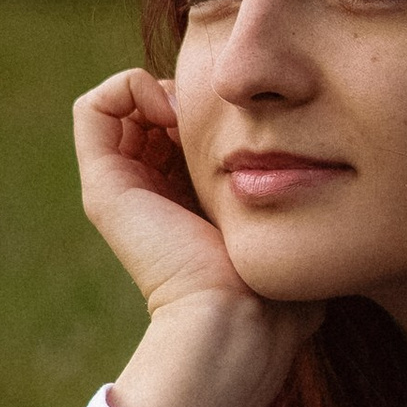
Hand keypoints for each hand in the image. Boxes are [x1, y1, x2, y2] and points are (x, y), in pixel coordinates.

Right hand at [73, 69, 320, 406]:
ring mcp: (120, 188)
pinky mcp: (103, 186)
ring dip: (155, 87)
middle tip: (214, 112)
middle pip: (152, 109)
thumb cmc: (273, 286)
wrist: (235, 319)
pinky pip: (94, 107)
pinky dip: (129, 88)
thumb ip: (289, 194)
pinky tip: (169, 109)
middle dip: (184, 93)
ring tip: (188, 110)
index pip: (185, 126)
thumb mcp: (284, 223)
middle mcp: (148, 191)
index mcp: (186, 201)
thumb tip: (312, 162)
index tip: (241, 120)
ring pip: (121, 104)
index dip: (210, 106)